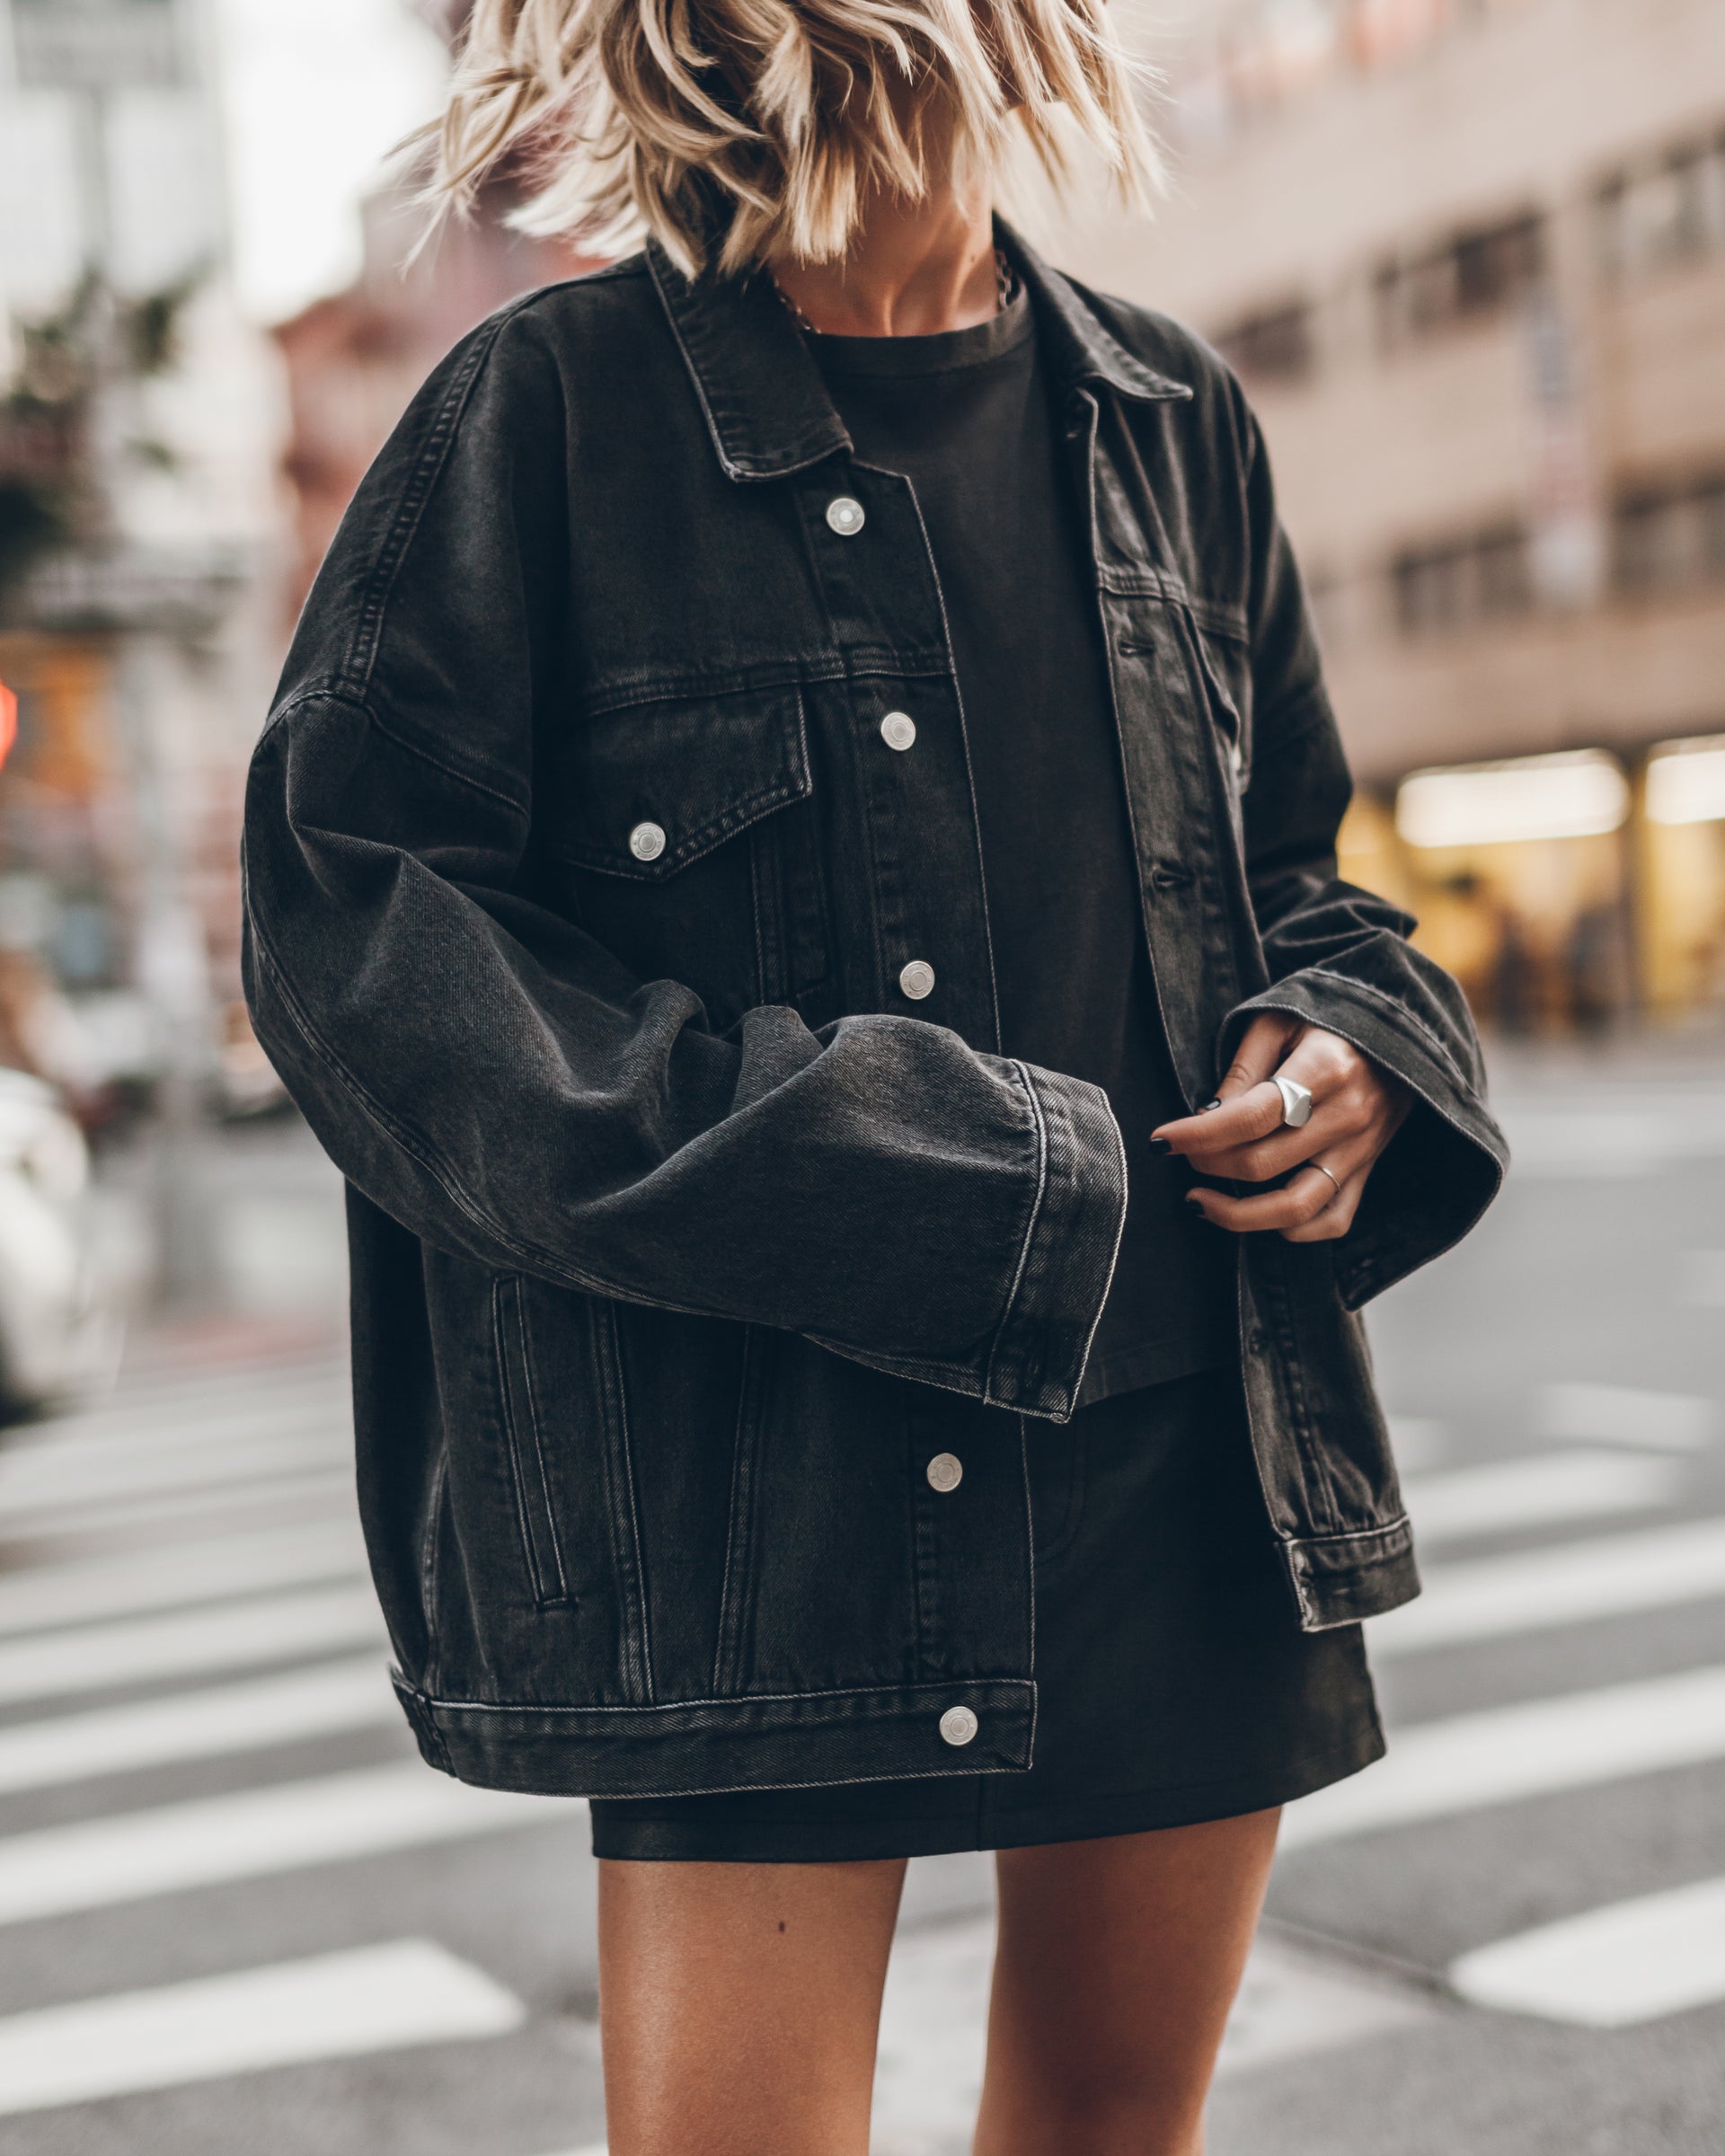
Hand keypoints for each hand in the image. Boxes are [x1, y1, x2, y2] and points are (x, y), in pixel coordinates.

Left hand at [1150, 1013, 1411, 1241]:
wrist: (1404, 1030)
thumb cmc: (1329, 1020)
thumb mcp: (1280, 1019)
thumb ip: (1243, 1067)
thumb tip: (1207, 1118)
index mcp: (1325, 1068)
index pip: (1251, 1116)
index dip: (1199, 1135)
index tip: (1161, 1140)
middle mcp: (1348, 1116)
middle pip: (1263, 1163)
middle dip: (1206, 1163)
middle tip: (1180, 1153)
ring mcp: (1361, 1150)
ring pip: (1295, 1206)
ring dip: (1237, 1214)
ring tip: (1198, 1201)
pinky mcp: (1368, 1171)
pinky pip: (1332, 1220)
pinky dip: (1290, 1229)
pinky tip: (1255, 1216)